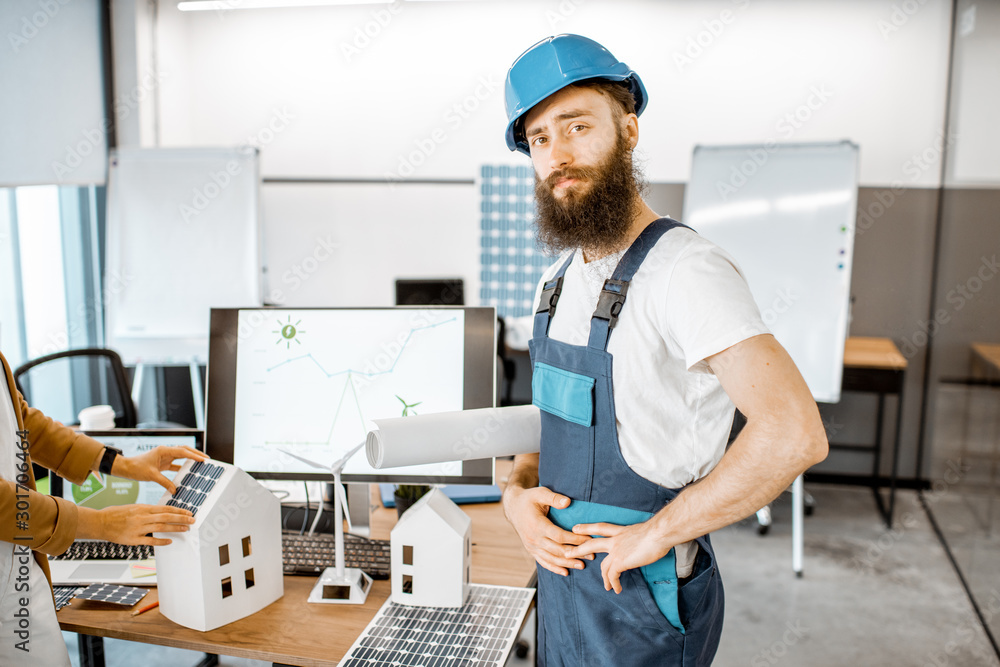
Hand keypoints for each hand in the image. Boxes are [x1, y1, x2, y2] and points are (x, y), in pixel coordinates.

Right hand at [76, 504, 194, 545]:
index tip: (189, 512)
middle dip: (181, 519)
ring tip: (185, 529)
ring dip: (174, 528)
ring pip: (160, 528)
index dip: (179, 511)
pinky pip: (149, 541)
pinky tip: (169, 541)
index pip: (165, 509)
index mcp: (143, 508)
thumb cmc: (117, 514)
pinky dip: (160, 541)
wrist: (100, 522)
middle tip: (192, 520)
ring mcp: (138, 528)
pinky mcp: (133, 540)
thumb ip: (148, 511)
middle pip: (166, 517)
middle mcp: (142, 517)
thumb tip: (163, 513)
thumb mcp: (134, 507)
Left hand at [114, 446, 207, 493]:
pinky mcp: (163, 463)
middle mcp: (165, 452)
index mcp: (163, 451)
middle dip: (196, 454)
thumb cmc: (136, 468)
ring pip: (181, 456)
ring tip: (201, 464)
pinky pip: (176, 464)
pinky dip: (182, 467)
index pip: (182, 452)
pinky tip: (189, 472)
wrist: (126, 468)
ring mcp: (165, 457)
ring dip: (191, 459)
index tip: (203, 460)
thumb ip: (164, 482)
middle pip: (185, 450)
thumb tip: (175, 490)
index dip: (194, 455)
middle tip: (207, 459)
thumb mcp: (151, 476)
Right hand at [502, 485, 592, 575]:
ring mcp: (531, 546)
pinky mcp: (531, 550)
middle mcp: (533, 538)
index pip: (559, 536)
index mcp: (537, 525)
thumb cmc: (529, 499)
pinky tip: (565, 572)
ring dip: (567, 563)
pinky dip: (554, 568)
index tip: (589, 539)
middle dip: (575, 553)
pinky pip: (543, 562)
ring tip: (582, 565)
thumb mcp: (540, 493)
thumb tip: (568, 502)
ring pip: (551, 558)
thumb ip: (554, 498)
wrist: (513, 507)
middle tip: (591, 554)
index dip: (575, 539)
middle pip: (557, 550)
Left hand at [568, 521, 671, 593]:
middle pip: (591, 543)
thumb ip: (637, 537)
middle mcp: (616, 539)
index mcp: (621, 531)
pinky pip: (612, 575)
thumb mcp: (644, 531)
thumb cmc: (658, 531)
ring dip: (604, 578)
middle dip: (578, 549)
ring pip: (602, 565)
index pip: (600, 527)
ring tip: (607, 586)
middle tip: (566, 553)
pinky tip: (617, 589)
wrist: (659, 533)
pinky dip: (614, 583)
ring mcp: (616, 550)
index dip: (587, 527)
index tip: (576, 528)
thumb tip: (643, 543)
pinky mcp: (620, 561)